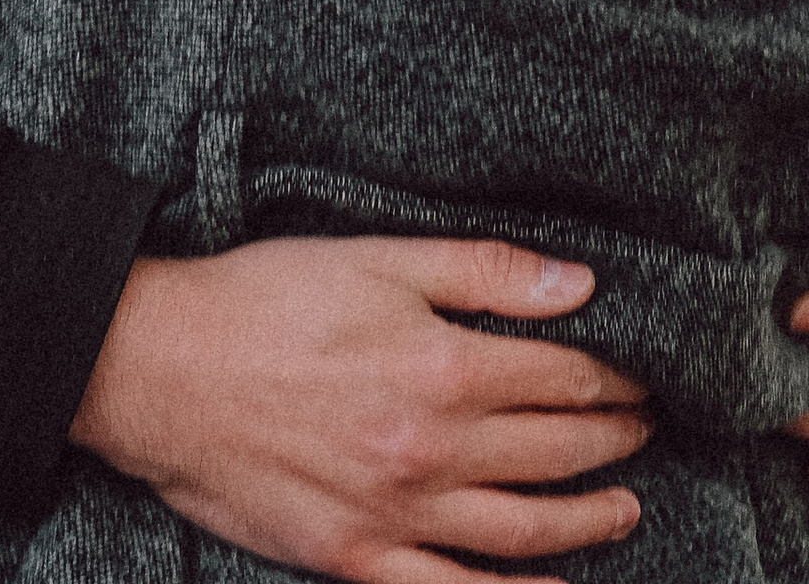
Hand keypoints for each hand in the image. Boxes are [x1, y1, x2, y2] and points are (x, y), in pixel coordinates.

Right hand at [71, 238, 651, 583]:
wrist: (162, 369)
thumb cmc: (266, 299)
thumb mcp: (378, 256)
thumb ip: (484, 272)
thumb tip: (579, 282)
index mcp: (441, 368)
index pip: (562, 379)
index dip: (613, 378)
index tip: (642, 375)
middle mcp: (429, 452)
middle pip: (553, 453)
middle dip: (613, 440)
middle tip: (646, 428)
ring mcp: (394, 516)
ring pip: (521, 531)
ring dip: (586, 520)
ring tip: (625, 507)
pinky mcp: (353, 560)